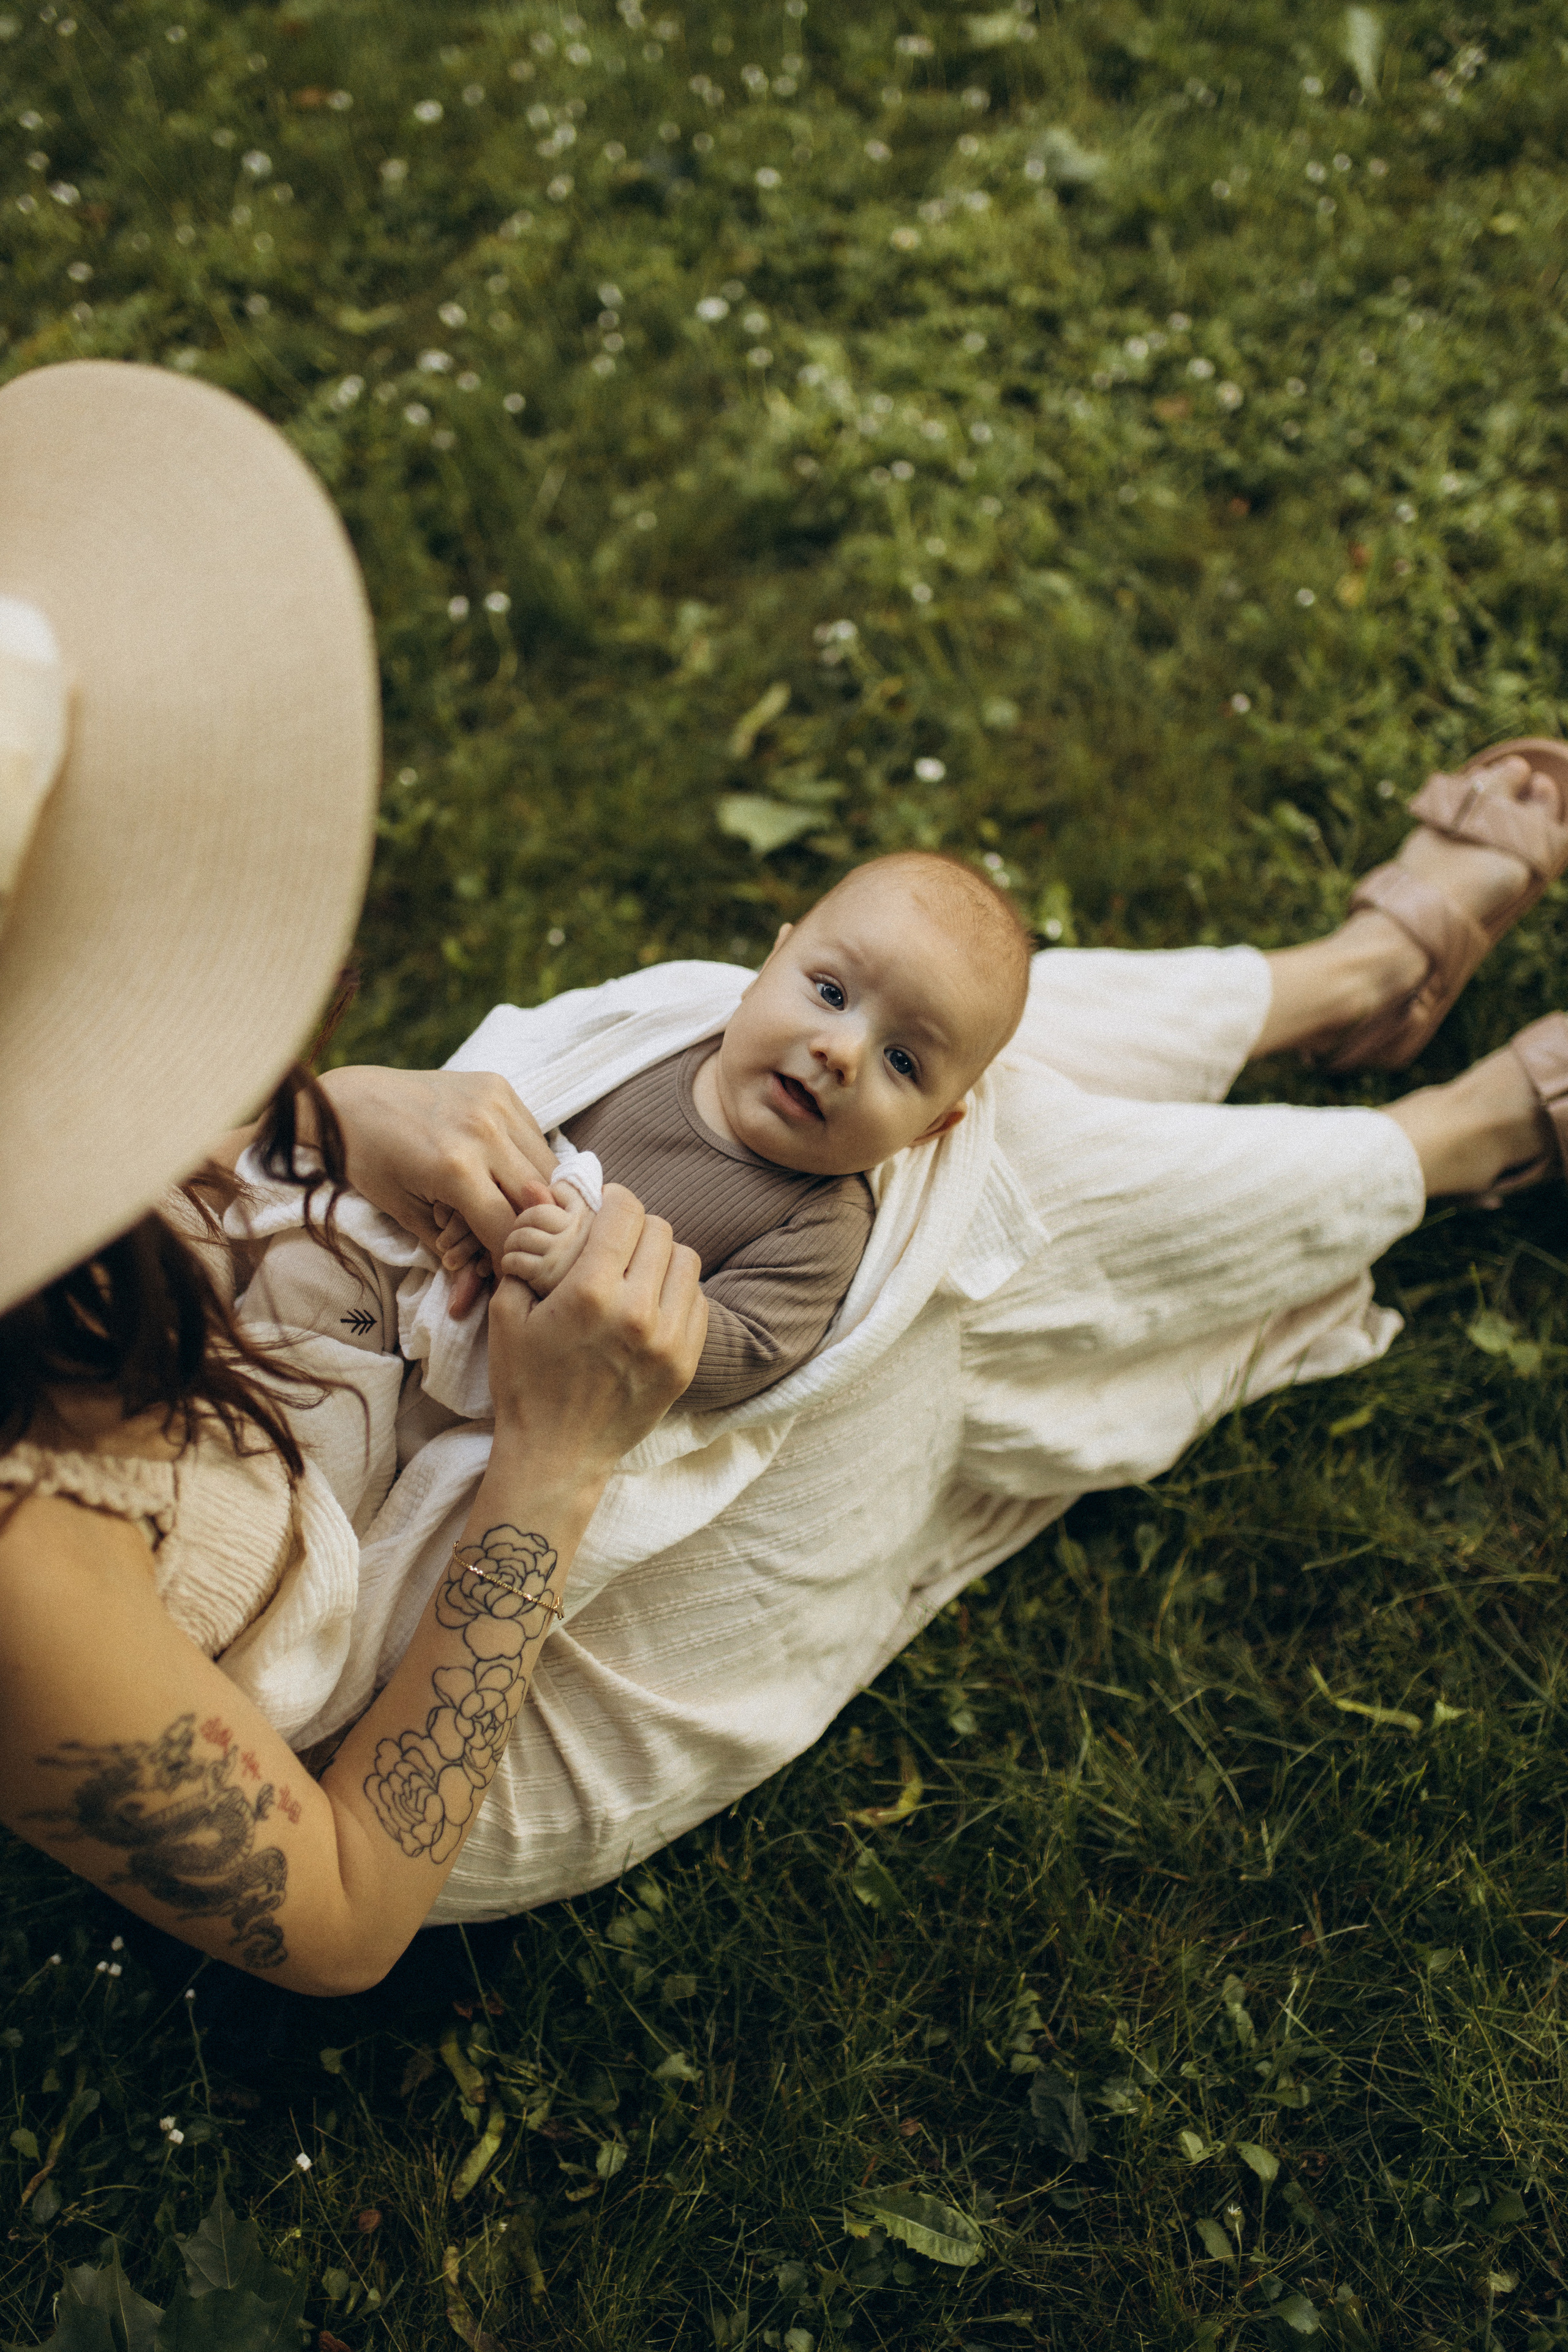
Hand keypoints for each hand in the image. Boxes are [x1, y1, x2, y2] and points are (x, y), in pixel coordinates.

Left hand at [317, 1068, 557, 1268]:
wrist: (349, 1101)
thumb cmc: (368, 1162)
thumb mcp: (404, 1213)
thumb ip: (449, 1249)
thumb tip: (474, 1294)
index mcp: (456, 1168)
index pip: (507, 1227)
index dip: (509, 1258)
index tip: (507, 1274)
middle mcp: (484, 1131)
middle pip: (537, 1197)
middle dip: (530, 1227)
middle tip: (518, 1244)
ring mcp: (495, 1103)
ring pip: (545, 1164)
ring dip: (537, 1194)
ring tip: (515, 1210)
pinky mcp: (499, 1085)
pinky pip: (533, 1134)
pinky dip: (528, 1160)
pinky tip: (507, 1172)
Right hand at [485, 1185, 706, 1468]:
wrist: (556, 1454)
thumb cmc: (524, 1383)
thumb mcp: (507, 1313)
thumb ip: (527, 1254)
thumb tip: (546, 1202)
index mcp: (591, 1294)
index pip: (626, 1212)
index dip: (614, 1198)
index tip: (605, 1203)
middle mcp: (638, 1312)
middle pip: (660, 1231)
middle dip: (635, 1227)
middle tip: (616, 1238)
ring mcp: (668, 1340)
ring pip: (686, 1262)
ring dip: (661, 1256)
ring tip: (636, 1269)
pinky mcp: (685, 1363)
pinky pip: (698, 1302)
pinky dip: (677, 1292)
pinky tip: (651, 1302)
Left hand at [498, 1185, 594, 1297]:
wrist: (576, 1336)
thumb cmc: (577, 1285)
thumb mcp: (576, 1235)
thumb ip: (558, 1206)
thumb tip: (530, 1185)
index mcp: (601, 1220)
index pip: (565, 1189)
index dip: (552, 1201)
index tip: (552, 1220)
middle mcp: (590, 1235)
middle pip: (540, 1211)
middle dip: (526, 1225)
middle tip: (531, 1241)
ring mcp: (569, 1255)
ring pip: (523, 1234)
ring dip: (515, 1247)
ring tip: (524, 1259)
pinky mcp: (549, 1275)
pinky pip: (515, 1259)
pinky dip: (510, 1266)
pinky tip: (521, 1275)